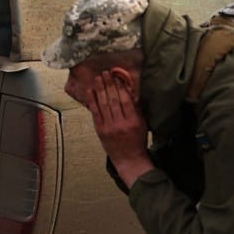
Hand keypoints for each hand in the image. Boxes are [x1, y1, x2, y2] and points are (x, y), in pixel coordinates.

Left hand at [88, 71, 154, 186]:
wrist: (129, 160)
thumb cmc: (138, 141)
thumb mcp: (142, 124)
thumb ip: (136, 108)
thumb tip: (130, 90)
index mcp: (133, 121)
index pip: (126, 100)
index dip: (120, 86)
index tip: (117, 76)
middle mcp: (120, 124)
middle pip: (113, 100)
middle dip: (109, 84)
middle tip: (105, 73)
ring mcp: (109, 127)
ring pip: (103, 105)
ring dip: (100, 89)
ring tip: (98, 78)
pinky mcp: (100, 131)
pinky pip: (95, 113)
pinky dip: (92, 101)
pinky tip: (91, 91)